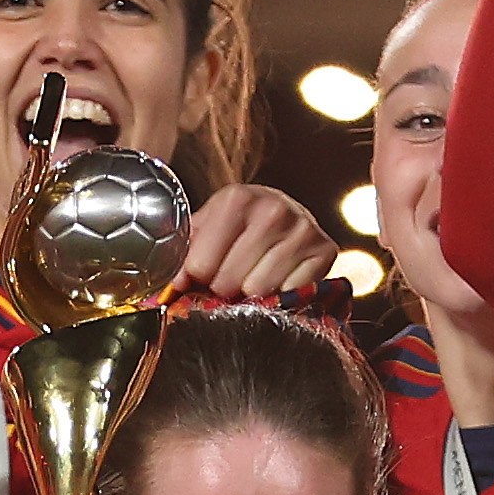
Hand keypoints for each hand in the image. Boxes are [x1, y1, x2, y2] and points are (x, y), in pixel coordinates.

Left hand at [174, 181, 339, 302]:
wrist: (288, 215)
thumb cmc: (239, 226)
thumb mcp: (208, 226)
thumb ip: (182, 252)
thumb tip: (168, 286)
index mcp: (237, 199)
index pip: (201, 264)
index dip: (196, 277)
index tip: (201, 273)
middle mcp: (273, 209)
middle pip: (228, 281)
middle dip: (224, 287)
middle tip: (230, 277)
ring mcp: (303, 229)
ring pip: (259, 291)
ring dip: (252, 294)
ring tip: (254, 276)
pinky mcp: (325, 250)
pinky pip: (289, 295)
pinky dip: (281, 295)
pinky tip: (279, 278)